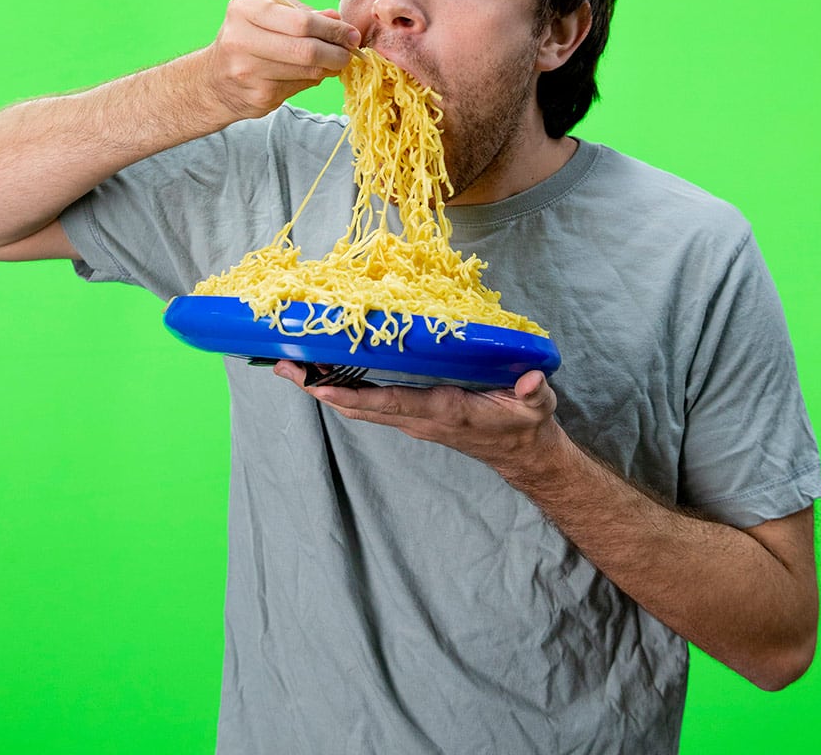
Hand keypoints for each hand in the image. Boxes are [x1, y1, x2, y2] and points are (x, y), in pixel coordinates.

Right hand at [200, 0, 360, 121]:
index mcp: (245, 10)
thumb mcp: (268, 13)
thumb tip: (337, 20)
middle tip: (349, 52)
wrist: (214, 81)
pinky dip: (313, 80)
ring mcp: (250, 72)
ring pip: (308, 72)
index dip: (333, 30)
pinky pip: (300, 87)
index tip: (351, 34)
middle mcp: (242, 40)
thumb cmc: (248, 38)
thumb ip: (303, 14)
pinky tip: (311, 74)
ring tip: (334, 62)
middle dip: (337, 52)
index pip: (301, 21)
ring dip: (329, 68)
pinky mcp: (260, 96)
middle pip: (307, 50)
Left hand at [273, 361, 563, 478]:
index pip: (391, 403)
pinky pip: (370, 405)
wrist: (520, 452)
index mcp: (443, 411)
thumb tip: (531, 380)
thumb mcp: (536, 405)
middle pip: (359, 407)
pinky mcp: (413, 415)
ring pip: (359, 407)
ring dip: (324, 389)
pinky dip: (343, 390)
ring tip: (291, 367)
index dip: (353, 396)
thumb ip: (533, 392)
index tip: (319, 387)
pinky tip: (325, 372)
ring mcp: (413, 419)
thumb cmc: (524, 424)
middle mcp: (419, 418)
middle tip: (284, 368)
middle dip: (319, 389)